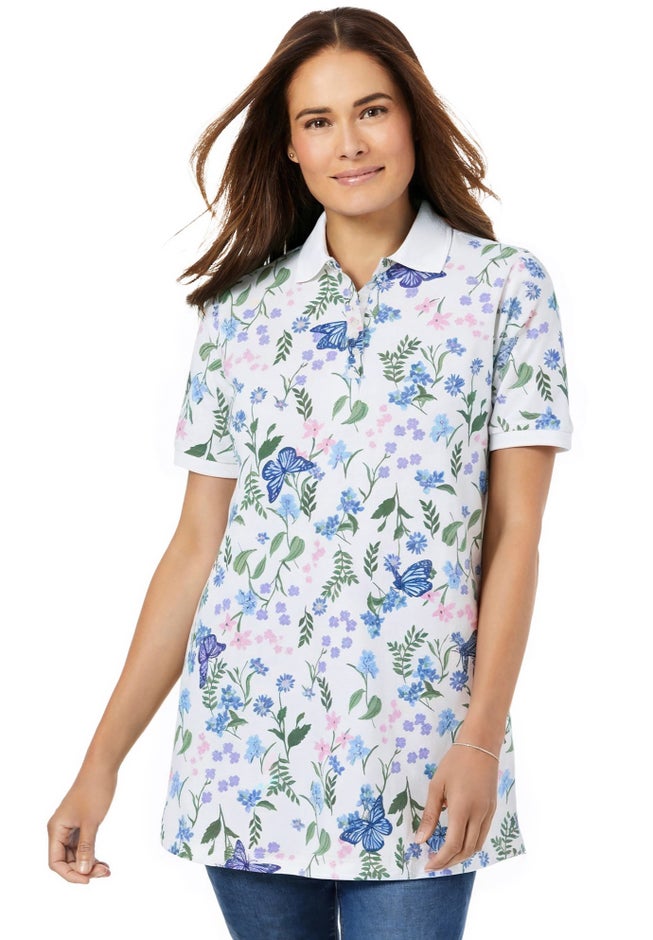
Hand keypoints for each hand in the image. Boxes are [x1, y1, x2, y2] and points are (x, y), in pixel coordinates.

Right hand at [47, 767, 116, 882]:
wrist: (102, 768)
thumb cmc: (94, 790)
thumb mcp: (91, 822)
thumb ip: (86, 848)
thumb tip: (83, 871)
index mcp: (56, 829)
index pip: (55, 862)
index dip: (70, 874)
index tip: (87, 879)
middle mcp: (60, 830)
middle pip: (66, 860)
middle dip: (83, 869)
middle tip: (104, 872)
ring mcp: (70, 827)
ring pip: (75, 854)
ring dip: (89, 864)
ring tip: (106, 870)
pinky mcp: (80, 824)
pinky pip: (82, 846)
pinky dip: (92, 854)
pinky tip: (103, 862)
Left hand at [415, 744, 497, 870]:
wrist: (480, 746)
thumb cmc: (454, 763)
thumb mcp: (437, 786)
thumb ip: (430, 815)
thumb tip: (420, 840)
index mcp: (462, 809)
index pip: (452, 845)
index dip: (440, 859)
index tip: (428, 865)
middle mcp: (478, 815)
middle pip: (466, 850)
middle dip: (449, 861)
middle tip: (434, 863)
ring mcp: (488, 813)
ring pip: (477, 845)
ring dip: (461, 856)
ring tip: (445, 856)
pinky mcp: (492, 809)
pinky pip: (483, 835)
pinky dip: (471, 844)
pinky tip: (460, 841)